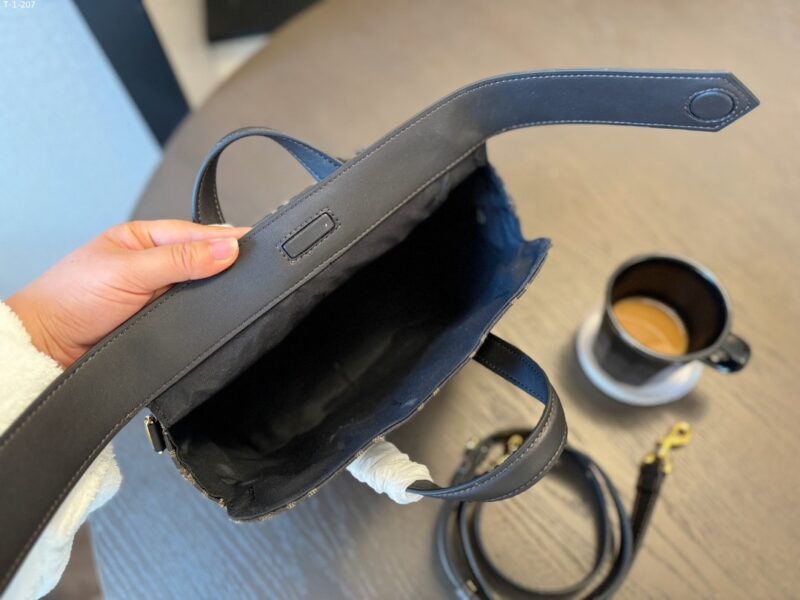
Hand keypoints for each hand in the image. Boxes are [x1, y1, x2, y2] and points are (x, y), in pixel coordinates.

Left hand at [6, 220, 249, 367]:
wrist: (47, 347)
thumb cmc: (72, 298)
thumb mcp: (129, 271)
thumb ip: (180, 260)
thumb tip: (226, 249)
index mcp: (145, 238)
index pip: (198, 234)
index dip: (228, 240)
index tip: (259, 244)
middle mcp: (156, 264)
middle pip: (205, 261)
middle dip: (229, 266)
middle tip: (261, 272)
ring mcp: (160, 295)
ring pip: (203, 290)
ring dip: (219, 294)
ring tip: (249, 294)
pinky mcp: (162, 323)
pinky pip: (194, 316)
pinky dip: (208, 317)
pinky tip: (223, 318)